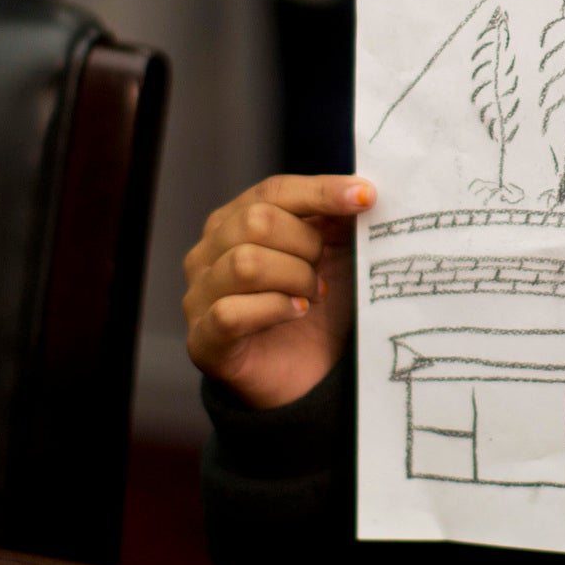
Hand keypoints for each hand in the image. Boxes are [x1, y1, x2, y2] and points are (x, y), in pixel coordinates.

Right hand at [182, 174, 375, 409]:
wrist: (306, 374)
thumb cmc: (316, 306)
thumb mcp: (333, 254)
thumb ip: (337, 219)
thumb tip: (361, 189)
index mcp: (234, 221)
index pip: (274, 191)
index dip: (321, 191)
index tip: (366, 197)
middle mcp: (208, 253)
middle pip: (256, 222)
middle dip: (306, 245)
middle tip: (324, 271)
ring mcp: (199, 296)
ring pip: (245, 263)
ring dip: (295, 278)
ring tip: (314, 296)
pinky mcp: (204, 340)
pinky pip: (231, 312)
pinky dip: (274, 309)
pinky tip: (298, 313)